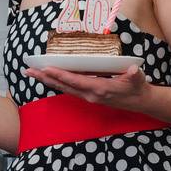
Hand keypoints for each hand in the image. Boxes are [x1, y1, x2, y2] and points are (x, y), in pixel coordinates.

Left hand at [24, 61, 153, 110]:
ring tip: (33, 73)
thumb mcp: (137, 79)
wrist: (140, 101)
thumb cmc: (137, 87)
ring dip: (48, 81)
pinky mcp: (89, 96)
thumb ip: (134, 75)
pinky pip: (69, 90)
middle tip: (29, 70)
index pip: (75, 81)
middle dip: (45, 78)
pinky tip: (49, 78)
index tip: (46, 68)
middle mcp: (90, 95)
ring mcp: (88, 97)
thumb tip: (132, 71)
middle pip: (63, 86)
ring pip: (63, 88)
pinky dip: (57, 83)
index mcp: (99, 89)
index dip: (60, 75)